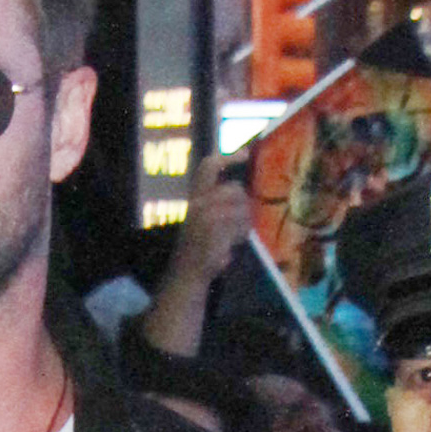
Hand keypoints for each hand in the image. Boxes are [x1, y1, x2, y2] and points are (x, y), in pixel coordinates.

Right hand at [137, 158, 253, 355]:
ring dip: (243, 222)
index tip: (245, 154)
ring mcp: (207, 217)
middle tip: (241, 220)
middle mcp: (199, 204)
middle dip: (243, 204)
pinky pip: (240, 225)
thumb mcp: (201, 223)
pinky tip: (232, 246)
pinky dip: (240, 235)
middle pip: (235, 189)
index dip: (228, 157)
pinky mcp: (216, 231)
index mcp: (194, 199)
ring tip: (235, 237)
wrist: (185, 277)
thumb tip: (242, 192)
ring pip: (241, 207)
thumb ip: (216, 206)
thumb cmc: (196, 252)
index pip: (208, 167)